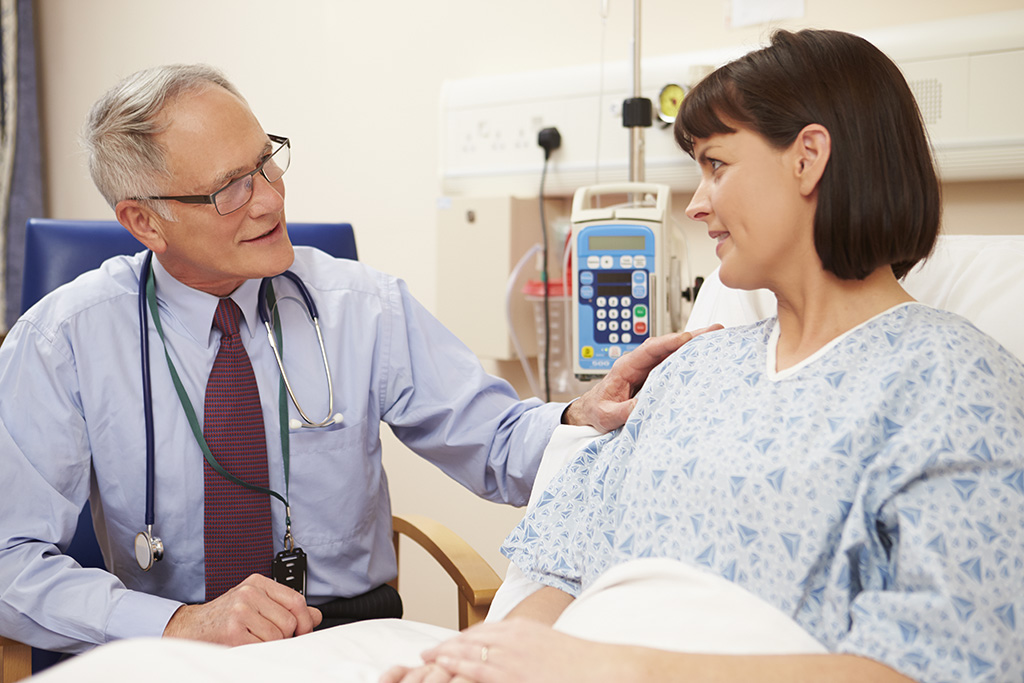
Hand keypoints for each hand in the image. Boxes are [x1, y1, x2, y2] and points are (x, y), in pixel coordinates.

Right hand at [162, 573, 321, 645]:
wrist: (189, 628)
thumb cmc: (224, 617)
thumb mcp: (256, 603)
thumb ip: (285, 607)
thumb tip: (316, 615)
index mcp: (257, 583)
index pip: (296, 600)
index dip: (305, 620)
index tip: (304, 632)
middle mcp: (249, 593)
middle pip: (289, 622)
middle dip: (286, 637)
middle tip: (270, 640)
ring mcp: (240, 612)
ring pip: (277, 637)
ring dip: (270, 646)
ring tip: (254, 641)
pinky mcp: (233, 632)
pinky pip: (262, 647)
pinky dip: (258, 652)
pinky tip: (246, 646)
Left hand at [380, 620, 623, 682]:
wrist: (602, 669)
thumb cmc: (578, 663)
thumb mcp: (547, 647)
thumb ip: (527, 650)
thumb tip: (518, 659)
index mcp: (519, 630)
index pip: (478, 634)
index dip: (455, 643)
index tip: (438, 649)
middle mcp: (510, 640)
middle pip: (466, 643)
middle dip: (442, 652)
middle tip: (421, 660)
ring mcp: (510, 659)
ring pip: (465, 658)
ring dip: (443, 664)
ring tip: (422, 671)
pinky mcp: (512, 677)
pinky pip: (475, 674)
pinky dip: (457, 674)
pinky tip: (442, 677)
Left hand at [563, 326, 721, 431]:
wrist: (590, 412)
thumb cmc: (596, 410)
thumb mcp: (606, 414)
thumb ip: (622, 411)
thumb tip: (642, 407)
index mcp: (625, 367)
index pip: (649, 350)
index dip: (668, 342)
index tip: (685, 338)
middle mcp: (638, 364)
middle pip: (666, 345)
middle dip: (689, 337)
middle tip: (713, 331)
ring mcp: (648, 369)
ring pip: (672, 352)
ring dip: (693, 345)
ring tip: (716, 338)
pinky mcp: (654, 376)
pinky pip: (673, 364)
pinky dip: (689, 358)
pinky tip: (706, 356)